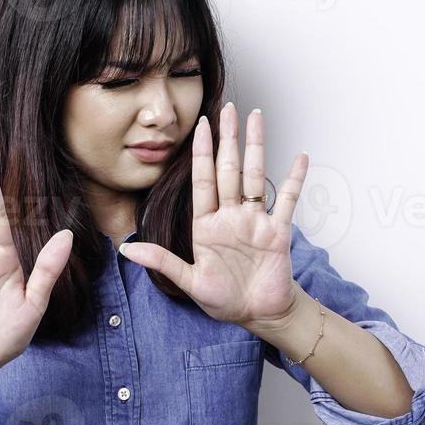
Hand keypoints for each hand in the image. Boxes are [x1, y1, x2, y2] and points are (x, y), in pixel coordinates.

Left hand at [119, 103, 308, 329]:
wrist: (258, 315)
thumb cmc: (224, 300)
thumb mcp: (189, 282)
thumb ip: (161, 262)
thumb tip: (126, 250)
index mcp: (207, 226)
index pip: (203, 180)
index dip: (202, 153)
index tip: (200, 126)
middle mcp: (231, 217)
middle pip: (229, 169)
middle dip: (229, 138)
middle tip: (229, 108)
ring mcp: (256, 221)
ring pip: (256, 176)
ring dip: (256, 147)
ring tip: (258, 118)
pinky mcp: (278, 232)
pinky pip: (287, 200)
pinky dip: (295, 179)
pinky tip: (299, 157)